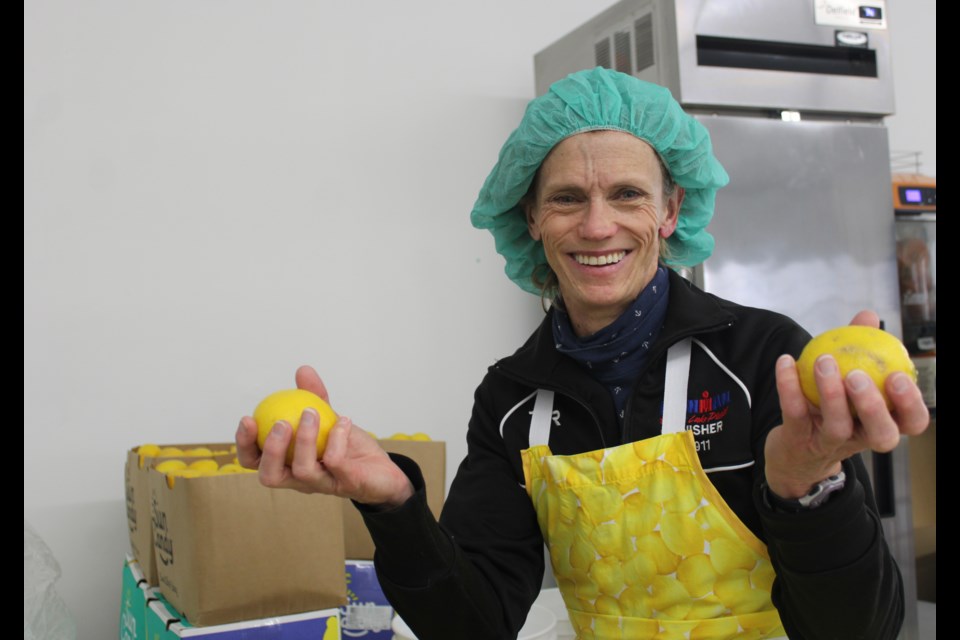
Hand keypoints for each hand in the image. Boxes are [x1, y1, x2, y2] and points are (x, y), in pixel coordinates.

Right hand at [235, 365, 414, 507]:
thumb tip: (303, 370)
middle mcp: (300, 479)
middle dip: (271, 449)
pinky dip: (337, 438)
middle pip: (270, 475)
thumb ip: (314, 397)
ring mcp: (323, 484)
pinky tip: (343, 420)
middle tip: (281, 422)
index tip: (248, 418)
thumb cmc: (348, 447)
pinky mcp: (346, 483)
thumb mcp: (329, 418)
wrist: (383, 471)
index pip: (254, 461)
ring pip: (302, 471)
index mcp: (287, 463)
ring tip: (311, 413)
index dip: (245, 444)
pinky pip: (335, 462)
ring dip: (305, 439)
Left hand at [764, 311, 929, 498]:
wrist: (795, 449)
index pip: (912, 422)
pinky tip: (786, 361)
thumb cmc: (831, 408)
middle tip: (858, 376)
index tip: (899, 377)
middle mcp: (861, 439)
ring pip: (837, 426)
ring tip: (824, 361)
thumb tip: (867, 316)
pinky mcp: (798, 441)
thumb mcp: (849, 382)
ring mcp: (829, 444)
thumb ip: (862, 348)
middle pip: (881, 433)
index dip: (911, 404)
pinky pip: (794, 413)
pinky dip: (789, 386)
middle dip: (873, 405)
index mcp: (882, 423)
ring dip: (831, 393)